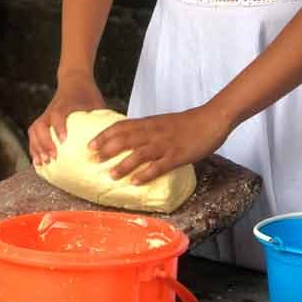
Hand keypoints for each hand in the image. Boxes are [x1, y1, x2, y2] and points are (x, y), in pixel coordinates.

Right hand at [28, 71, 105, 166]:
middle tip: (52, 157)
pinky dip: (34, 147)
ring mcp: (46, 115)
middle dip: (44, 142)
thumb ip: (102, 119)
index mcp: (65, 104)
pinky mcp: (43, 120)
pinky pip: (33, 134)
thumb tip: (113, 139)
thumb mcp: (97, 103)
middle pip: (40, 125)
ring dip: (37, 147)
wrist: (74, 80)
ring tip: (42, 163)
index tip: (64, 140)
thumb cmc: (88, 94)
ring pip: (34, 130)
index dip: (59, 127)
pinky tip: (38, 162)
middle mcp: (52, 110)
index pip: (58, 114)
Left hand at [88, 105, 233, 184]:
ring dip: (123, 164)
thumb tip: (132, 141)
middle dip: (107, 149)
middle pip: (126, 139)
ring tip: (110, 175)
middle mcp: (154, 132)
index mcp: (150, 123)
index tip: (90, 144)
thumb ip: (148, 130)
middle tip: (92, 159)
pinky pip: (159, 165)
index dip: (104, 135)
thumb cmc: (187, 123)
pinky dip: (145, 174)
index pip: (122, 126)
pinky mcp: (178, 155)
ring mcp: (165, 144)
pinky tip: (135, 182)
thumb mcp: (163, 123)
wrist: (211, 119)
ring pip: (139, 153)